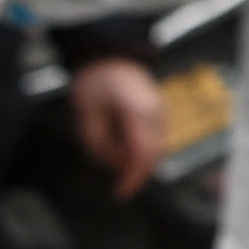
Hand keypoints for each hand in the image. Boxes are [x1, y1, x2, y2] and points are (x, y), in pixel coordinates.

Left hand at [68, 55, 165, 198]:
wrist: (110, 54)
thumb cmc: (96, 80)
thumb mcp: (87, 114)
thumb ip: (99, 143)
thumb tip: (112, 163)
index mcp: (139, 112)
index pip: (142, 155)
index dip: (133, 178)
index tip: (121, 193)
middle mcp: (157, 113)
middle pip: (153, 155)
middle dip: (135, 172)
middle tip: (118, 185)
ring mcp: (162, 111)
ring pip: (156, 148)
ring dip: (137, 159)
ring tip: (113, 156)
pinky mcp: (160, 111)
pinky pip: (155, 138)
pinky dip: (142, 150)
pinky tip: (123, 147)